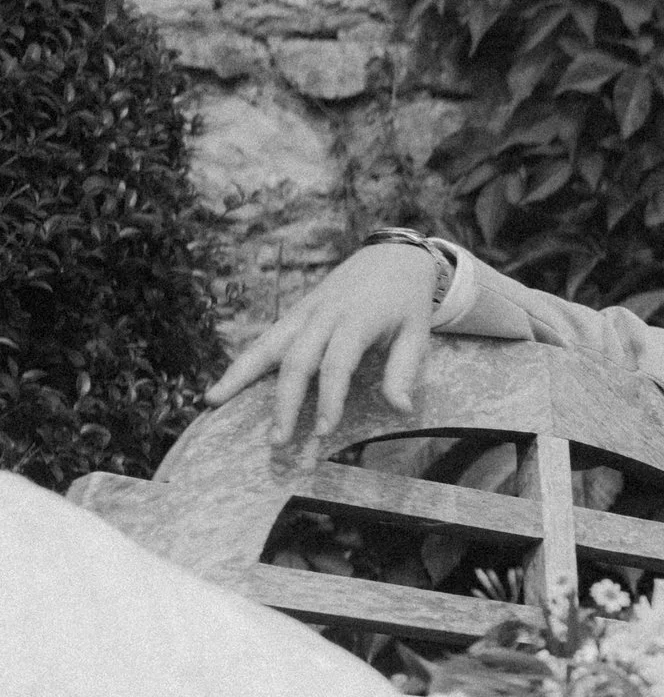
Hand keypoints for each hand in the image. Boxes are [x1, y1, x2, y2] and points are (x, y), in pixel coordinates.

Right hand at [208, 239, 438, 444]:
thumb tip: (402, 410)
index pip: (337, 365)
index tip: (323, 431)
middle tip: (278, 440)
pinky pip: (264, 339)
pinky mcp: (294, 314)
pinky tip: (221, 384)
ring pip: (266, 344)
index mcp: (357, 320)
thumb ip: (404, 371)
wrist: (391, 256)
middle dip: (284, 402)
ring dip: (240, 375)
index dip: (329, 399)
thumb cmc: (406, 301)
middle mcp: (324, 315)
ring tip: (213, 402)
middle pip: (296, 360)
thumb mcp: (417, 333)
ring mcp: (304, 312)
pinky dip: (241, 362)